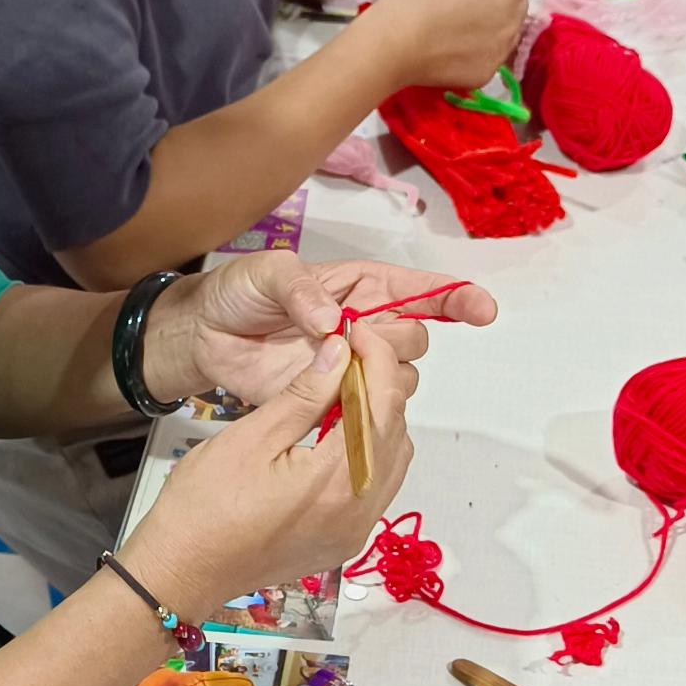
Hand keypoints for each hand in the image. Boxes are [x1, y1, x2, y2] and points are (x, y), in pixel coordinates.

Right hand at [121, 324, 420, 617]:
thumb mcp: (251, 437)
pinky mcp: (343, 541)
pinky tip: (336, 433)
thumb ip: (304, 395)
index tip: (356, 333)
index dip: (376, 359)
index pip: (381, 405)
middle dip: (379, 385)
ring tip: (340, 390)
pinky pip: (377, 487)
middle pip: (395, 431)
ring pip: (392, 460)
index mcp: (335, 482)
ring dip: (377, 419)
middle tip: (348, 356)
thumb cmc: (202, 510)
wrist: (182, 572)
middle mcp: (357, 511)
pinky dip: (368, 452)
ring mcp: (353, 531)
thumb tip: (339, 354)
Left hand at [150, 250, 494, 409]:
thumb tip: (331, 320)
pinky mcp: (330, 401)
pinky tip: (339, 403)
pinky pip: (364, 413)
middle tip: (352, 338)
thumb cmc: (239, 292)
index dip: (457, 299)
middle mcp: (366, 327)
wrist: (203, 336)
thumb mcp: (266, 272)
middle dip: (394, 341)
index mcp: (362, 288)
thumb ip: (300, 290)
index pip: (423, 292)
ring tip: (334, 369)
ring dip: (377, 378)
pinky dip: (359, 411)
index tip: (482, 309)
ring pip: (397, 381)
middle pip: (415, 341)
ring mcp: (350, 367)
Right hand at [368, 0, 533, 90]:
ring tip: (457, 25)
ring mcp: (502, 49)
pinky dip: (478, 50)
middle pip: (516, 2)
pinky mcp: (487, 73)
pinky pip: (490, 56)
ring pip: (506, 30)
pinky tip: (451, 47)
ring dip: (492, 24)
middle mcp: (514, 17)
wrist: (394, 43)